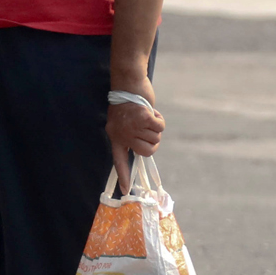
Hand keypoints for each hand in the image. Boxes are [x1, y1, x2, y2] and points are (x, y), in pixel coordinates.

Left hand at [106, 80, 164, 194]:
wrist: (128, 83)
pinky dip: (159, 119)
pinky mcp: (143, 118)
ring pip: (156, 138)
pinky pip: (160, 127)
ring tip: (145, 115)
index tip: (125, 191)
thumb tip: (146, 148)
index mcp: (115, 137)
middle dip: (153, 142)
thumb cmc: (127, 102)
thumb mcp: (123, 122)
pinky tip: (150, 110)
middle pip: (147, 151)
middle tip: (148, 129)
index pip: (119, 161)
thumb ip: (130, 135)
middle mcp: (123, 134)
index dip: (123, 176)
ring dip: (155, 127)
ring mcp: (132, 127)